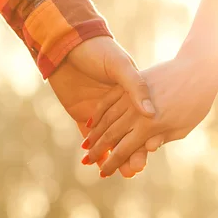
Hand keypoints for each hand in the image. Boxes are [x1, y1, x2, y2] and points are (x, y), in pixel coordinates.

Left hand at [48, 36, 154, 177]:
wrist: (68, 44)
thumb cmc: (99, 51)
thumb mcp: (120, 66)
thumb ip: (135, 88)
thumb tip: (149, 113)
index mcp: (132, 95)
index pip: (143, 122)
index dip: (145, 139)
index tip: (148, 155)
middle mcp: (120, 107)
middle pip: (129, 135)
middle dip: (132, 155)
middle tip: (134, 171)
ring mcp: (101, 113)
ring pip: (111, 141)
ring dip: (116, 158)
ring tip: (121, 174)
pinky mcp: (83, 116)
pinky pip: (91, 138)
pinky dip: (97, 152)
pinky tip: (101, 165)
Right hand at [82, 51, 217, 175]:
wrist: (198, 68)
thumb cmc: (197, 102)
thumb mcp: (183, 128)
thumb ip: (162, 139)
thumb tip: (146, 150)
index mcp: (149, 127)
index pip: (124, 150)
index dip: (112, 164)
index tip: (103, 174)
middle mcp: (136, 113)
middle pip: (110, 136)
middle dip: (97, 151)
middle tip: (86, 162)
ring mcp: (131, 96)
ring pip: (106, 119)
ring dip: (94, 133)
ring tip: (85, 145)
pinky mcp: (131, 83)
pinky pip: (109, 99)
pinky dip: (99, 111)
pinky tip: (92, 120)